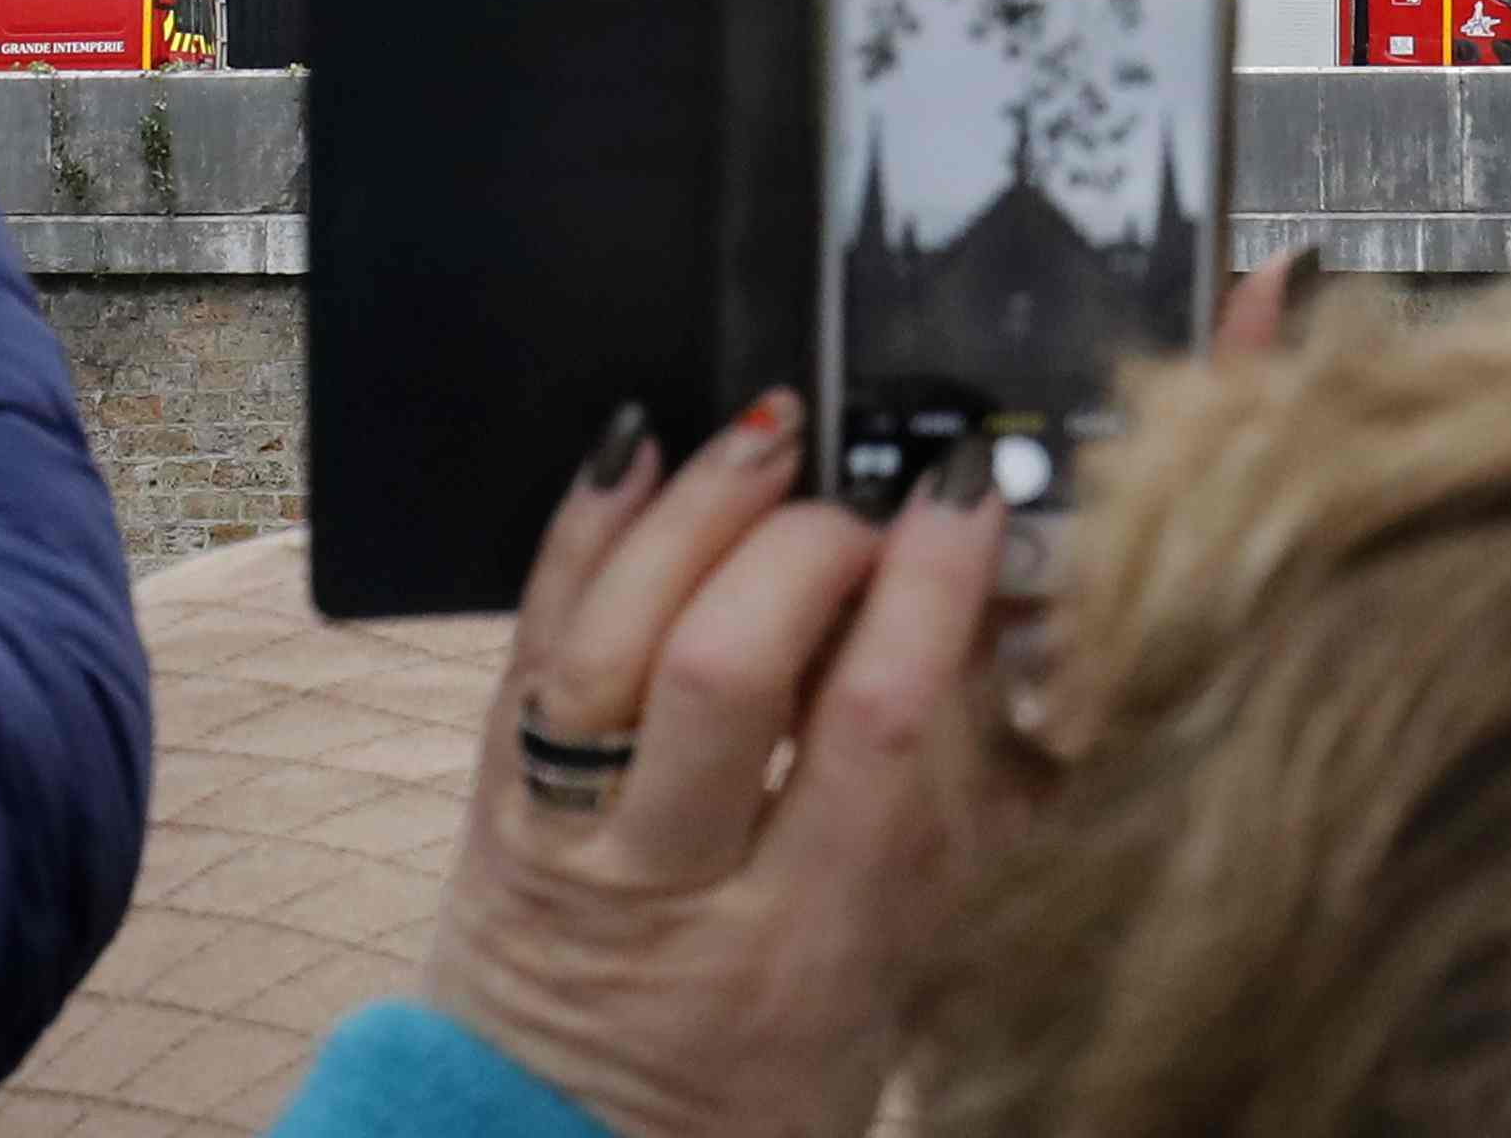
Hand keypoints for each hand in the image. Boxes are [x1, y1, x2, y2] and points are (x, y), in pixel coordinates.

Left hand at [423, 397, 1011, 1137]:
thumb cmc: (759, 1083)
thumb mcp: (892, 982)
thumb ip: (955, 826)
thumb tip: (1015, 640)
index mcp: (802, 949)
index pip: (871, 728)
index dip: (927, 587)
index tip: (965, 497)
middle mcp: (671, 892)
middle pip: (726, 665)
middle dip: (810, 545)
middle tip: (868, 503)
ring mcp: (566, 843)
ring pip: (610, 641)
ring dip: (693, 511)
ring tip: (767, 436)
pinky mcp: (495, 804)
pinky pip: (526, 644)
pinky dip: (580, 533)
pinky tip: (632, 452)